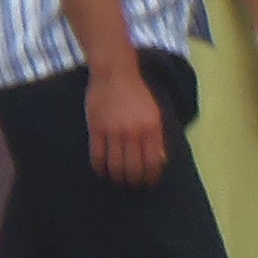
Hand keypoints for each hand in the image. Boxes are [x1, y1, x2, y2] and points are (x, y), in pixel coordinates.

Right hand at [84, 58, 167, 185]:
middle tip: (132, 185)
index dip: (151, 177)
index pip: (153, 162)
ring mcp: (114, 131)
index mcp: (151, 127)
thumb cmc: (137, 93)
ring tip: (118, 180)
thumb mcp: (154, 112)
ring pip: (115, 165)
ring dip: (117, 178)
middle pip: (134, 168)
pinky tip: (103, 171)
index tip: (149, 183)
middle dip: (134, 181)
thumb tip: (161, 160)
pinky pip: (98, 156)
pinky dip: (100, 168)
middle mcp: (134, 131)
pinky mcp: (96, 129)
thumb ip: (157, 136)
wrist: (115, 72)